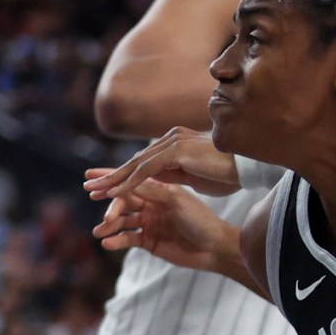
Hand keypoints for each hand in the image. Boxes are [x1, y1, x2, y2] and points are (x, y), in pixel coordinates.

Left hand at [85, 126, 242, 199]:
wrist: (247, 165)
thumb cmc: (229, 173)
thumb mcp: (197, 176)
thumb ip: (178, 174)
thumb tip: (164, 179)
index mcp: (175, 145)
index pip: (143, 162)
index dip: (123, 175)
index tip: (106, 187)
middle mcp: (169, 140)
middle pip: (134, 162)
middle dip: (110, 176)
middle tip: (88, 187)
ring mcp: (171, 144)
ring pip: (135, 166)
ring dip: (113, 181)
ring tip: (94, 193)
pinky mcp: (175, 152)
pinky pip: (146, 171)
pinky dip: (129, 183)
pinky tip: (115, 194)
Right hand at [96, 180, 236, 274]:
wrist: (214, 248)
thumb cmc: (200, 220)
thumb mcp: (175, 201)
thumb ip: (150, 191)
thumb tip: (125, 179)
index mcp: (158, 189)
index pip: (129, 180)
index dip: (109, 178)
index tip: (89, 177)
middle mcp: (151, 203)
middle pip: (122, 201)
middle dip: (110, 207)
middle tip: (104, 216)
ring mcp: (148, 222)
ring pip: (121, 221)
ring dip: (109, 225)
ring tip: (100, 231)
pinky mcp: (148, 241)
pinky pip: (127, 239)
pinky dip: (117, 241)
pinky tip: (108, 243)